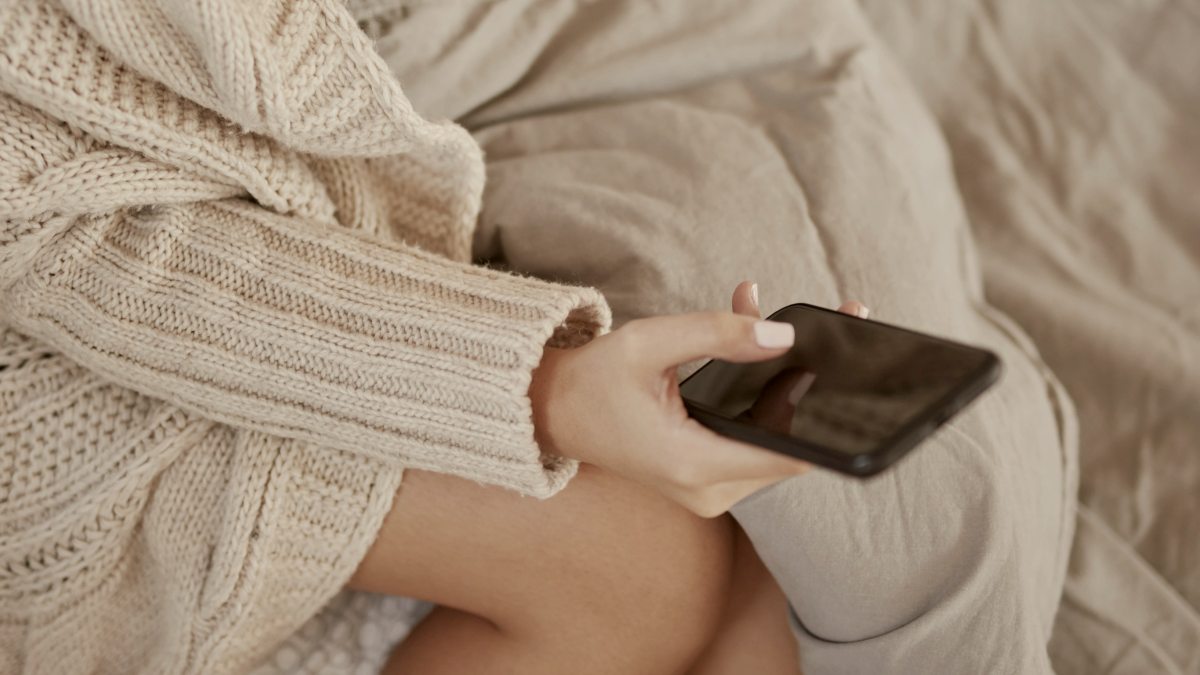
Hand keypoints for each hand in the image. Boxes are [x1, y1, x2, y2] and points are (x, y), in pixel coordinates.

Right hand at [530, 281, 868, 516]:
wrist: (554, 413)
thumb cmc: (594, 380)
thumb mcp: (650, 343)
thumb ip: (718, 334)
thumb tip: (786, 335)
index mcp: (694, 465)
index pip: (792, 454)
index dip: (831, 414)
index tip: (862, 371)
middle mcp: (709, 489)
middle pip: (791, 440)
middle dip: (812, 379)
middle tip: (841, 317)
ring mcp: (710, 489)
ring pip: (774, 436)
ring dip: (785, 381)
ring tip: (787, 316)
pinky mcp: (709, 477)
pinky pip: (752, 437)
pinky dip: (760, 394)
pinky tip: (756, 341)